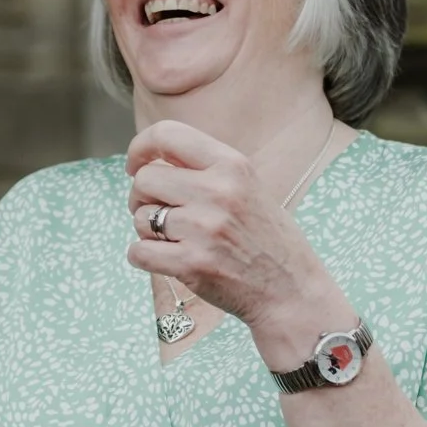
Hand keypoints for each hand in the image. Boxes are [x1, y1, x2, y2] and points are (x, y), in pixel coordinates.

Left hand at [125, 120, 337, 339]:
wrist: (292, 291)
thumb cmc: (267, 239)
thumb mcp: (248, 187)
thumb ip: (205, 169)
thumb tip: (148, 161)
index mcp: (232, 165)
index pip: (167, 135)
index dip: (140, 148)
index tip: (135, 165)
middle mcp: (218, 191)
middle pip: (145, 179)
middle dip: (141, 197)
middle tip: (156, 212)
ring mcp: (203, 229)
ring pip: (139, 218)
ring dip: (147, 231)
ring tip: (175, 240)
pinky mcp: (191, 264)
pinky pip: (138, 252)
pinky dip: (143, 257)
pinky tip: (166, 259)